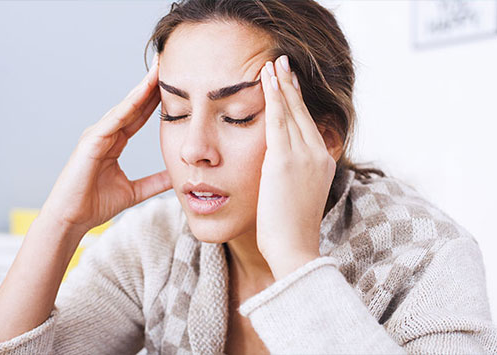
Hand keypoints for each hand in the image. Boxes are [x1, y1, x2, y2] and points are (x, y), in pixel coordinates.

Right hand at [39, 56, 171, 235]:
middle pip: (133, 105)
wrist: (71, 219)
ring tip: (158, 70)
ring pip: (124, 107)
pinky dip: (128, 106)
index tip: (174, 83)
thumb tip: (176, 176)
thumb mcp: (135, 191)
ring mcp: (96, 135)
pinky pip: (113, 121)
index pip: (140, 115)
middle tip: (167, 63)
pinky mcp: (90, 142)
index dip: (156, 99)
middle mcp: (105, 134)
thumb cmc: (95, 204)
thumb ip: (155, 182)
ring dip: (141, 88)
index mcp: (114, 142)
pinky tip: (142, 92)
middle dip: (150, 85)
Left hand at [256, 55, 335, 279]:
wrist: (294, 250)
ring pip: (290, 111)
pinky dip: (273, 96)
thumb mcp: (297, 196)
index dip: (297, 102)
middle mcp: (318, 154)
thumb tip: (279, 169)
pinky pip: (278, 120)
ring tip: (272, 63)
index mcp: (322, 163)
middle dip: (291, 85)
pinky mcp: (285, 160)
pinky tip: (265, 79)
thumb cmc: (290, 230)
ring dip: (281, 84)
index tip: (289, 84)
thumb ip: (293, 176)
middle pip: (302, 112)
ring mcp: (304, 156)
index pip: (307, 125)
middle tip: (283, 62)